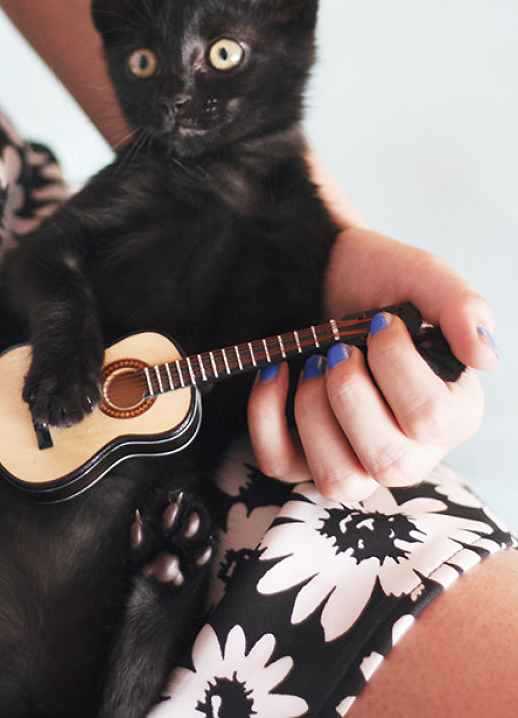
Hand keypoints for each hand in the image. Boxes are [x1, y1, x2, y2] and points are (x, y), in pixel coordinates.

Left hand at [247, 227, 497, 499]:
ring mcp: (356, 458)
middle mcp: (412, 448)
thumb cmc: (380, 280)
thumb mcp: (424, 277)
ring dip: (314, 413)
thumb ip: (462, 307)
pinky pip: (279, 464)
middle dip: (350, 393)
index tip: (382, 322)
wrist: (325, 272)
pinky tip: (276, 371)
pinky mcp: (303, 455)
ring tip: (313, 365)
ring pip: (338, 480)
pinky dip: (266, 414)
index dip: (396, 367)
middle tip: (339, 348)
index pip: (432, 419)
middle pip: (388, 462)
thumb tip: (485, 357)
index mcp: (453, 410)